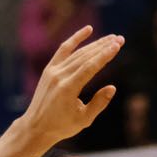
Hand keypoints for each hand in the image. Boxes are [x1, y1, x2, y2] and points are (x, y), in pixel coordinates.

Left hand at [18, 27, 121, 148]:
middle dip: (104, 46)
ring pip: (77, 53)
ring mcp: (53, 71)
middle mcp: (59, 76)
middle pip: (85, 56)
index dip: (104, 55)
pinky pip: (63, 50)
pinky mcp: (49, 69)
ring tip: (111, 38)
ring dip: (95, 44)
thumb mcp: (84, 119)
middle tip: (120, 39)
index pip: (90, 67)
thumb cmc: (62, 126)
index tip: (117, 46)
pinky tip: (88, 30)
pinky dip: (75, 39)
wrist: (36, 126)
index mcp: (68, 88)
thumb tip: (112, 87)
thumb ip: (99, 103)